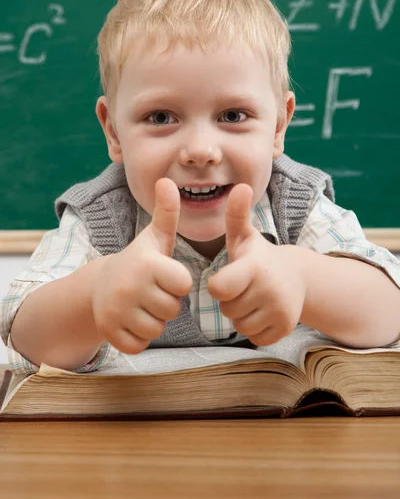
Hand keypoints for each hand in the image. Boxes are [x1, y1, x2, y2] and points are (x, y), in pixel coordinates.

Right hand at [92, 179, 192, 353]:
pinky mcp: (108, 333)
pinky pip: (139, 345)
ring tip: (141, 304)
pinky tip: (130, 320)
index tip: (163, 275)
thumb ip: (167, 212)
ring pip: (157, 330)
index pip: (183, 284)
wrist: (99, 285)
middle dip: (165, 303)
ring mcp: (116, 312)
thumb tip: (167, 180)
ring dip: (153, 321)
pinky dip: (138, 337)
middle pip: (172, 309)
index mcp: (146, 264)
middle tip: (150, 291)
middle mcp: (129, 287)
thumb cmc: (139, 261)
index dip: (176, 282)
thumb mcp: (155, 237)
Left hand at [207, 184, 306, 345]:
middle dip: (231, 300)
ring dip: (242, 315)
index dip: (218, 285)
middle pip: (228, 309)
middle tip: (245, 286)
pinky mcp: (286, 328)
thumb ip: (236, 215)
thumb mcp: (245, 236)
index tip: (229, 276)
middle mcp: (269, 290)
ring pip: (240, 325)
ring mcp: (280, 310)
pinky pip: (255, 338)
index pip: (218, 289)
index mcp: (254, 268)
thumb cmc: (260, 256)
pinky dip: (256, 329)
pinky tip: (264, 312)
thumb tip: (240, 186)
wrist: (298, 276)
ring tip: (254, 298)